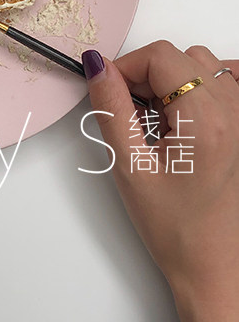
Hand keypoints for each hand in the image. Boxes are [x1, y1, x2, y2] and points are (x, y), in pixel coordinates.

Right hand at [83, 43, 238, 321]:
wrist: (215, 264)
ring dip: (173, 81)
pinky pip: (230, 79)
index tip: (109, 94)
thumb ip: (110, 109)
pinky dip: (204, 84)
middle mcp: (236, 112)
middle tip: (133, 117)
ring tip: (160, 121)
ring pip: (204, 65)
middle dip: (147, 76)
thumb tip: (97, 66)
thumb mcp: (129, 166)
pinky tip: (188, 114)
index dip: (125, 68)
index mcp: (206, 121)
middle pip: (181, 57)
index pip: (160, 56)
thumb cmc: (174, 226)